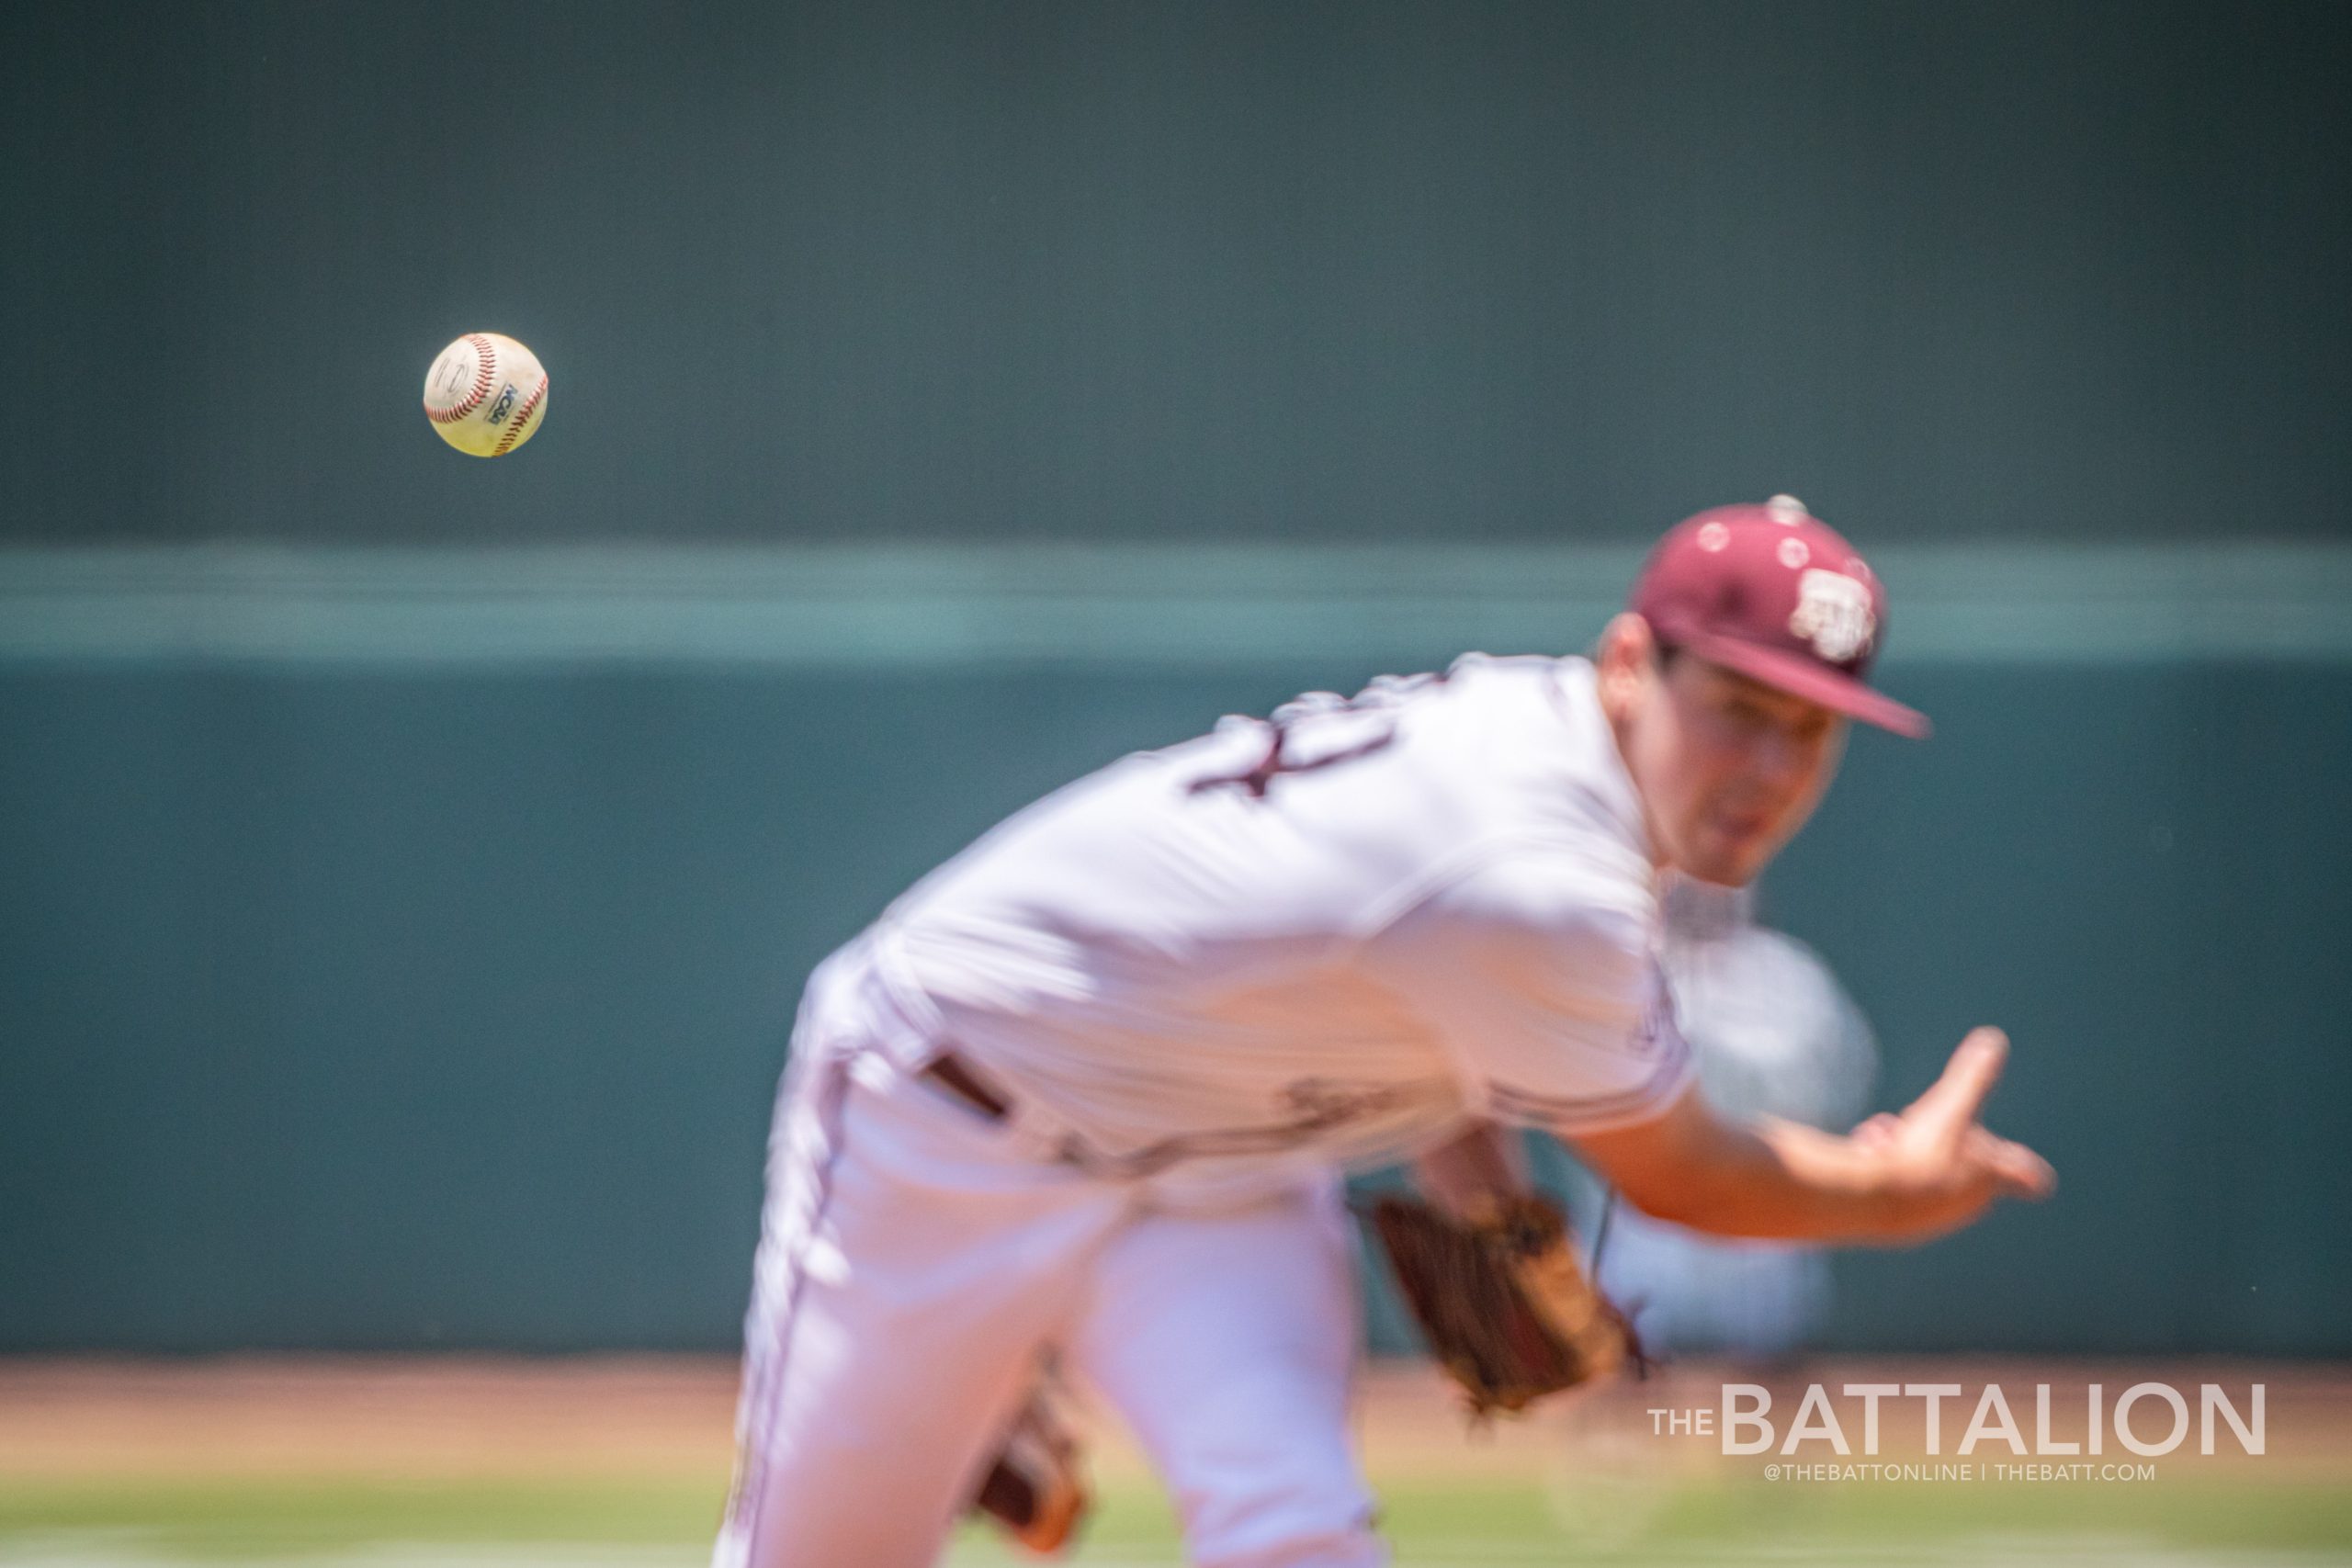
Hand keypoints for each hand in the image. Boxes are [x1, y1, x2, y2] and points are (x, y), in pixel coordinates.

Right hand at [1855, 1027, 2056, 1242]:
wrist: (1873, 1199)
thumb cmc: (1920, 1153)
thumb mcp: (1948, 1106)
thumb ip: (1971, 1076)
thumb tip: (1993, 1039)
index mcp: (1989, 1176)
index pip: (2022, 1174)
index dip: (2029, 1172)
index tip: (2040, 1181)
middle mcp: (1968, 1203)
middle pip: (1965, 1166)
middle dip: (1940, 1139)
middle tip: (1913, 1120)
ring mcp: (1936, 1218)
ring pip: (1927, 1173)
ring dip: (1907, 1150)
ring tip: (1881, 1138)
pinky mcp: (1905, 1226)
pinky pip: (1902, 1189)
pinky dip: (1888, 1168)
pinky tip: (1867, 1156)